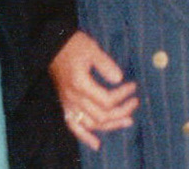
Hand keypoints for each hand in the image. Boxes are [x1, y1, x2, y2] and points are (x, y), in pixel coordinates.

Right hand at [49, 31, 138, 149]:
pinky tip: (96, 144)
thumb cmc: (74, 45)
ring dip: (110, 125)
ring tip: (128, 121)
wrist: (54, 46)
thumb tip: (119, 79)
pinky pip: (74, 127)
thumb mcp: (92, 49)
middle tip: (135, 102)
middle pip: (101, 115)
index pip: (106, 100)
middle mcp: (73, 99)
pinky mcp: (66, 106)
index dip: (122, 95)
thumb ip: (105, 64)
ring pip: (91, 124)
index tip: (133, 86)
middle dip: (121, 111)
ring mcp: (69, 104)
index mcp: (80, 85)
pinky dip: (85, 137)